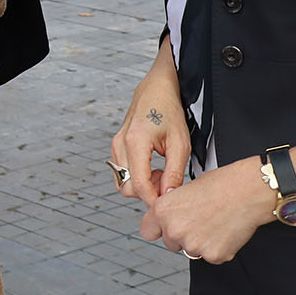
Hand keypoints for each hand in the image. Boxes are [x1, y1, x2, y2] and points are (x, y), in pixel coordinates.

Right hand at [110, 53, 192, 209]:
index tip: (167, 206)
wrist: (157, 89)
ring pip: (122, 182)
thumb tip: (169, 196)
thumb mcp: (179, 143)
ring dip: (141, 186)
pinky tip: (152, 169)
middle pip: (126, 187)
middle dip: (147, 193)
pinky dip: (136, 177)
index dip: (152, 200)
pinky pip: (122, 172)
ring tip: (161, 175)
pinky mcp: (117, 146)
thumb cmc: (169, 111)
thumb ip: (174, 172)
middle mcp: (120, 144)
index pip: (138, 185)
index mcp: (135, 142)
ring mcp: (115, 145)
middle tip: (167, 184)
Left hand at [139, 160, 272, 263]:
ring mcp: (193, 245)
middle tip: (198, 221)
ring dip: (199, 242)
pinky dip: (217, 247)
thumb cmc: (220, 185)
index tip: (164, 227)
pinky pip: (210, 256)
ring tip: (213, 223)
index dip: (158, 228)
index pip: (148, 231)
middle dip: (181, 235)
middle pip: (170, 243)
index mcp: (163, 211)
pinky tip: (224, 231)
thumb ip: (170, 207)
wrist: (247, 192)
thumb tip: (166, 218)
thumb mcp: (183, 189)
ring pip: (190, 250)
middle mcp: (174, 230)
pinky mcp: (213, 256)